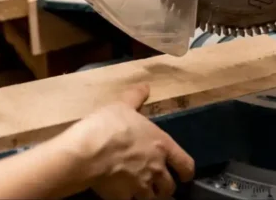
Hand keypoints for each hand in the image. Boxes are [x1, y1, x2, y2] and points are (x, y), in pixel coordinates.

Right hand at [65, 84, 195, 199]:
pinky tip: (124, 196)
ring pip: (154, 199)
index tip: (184, 175)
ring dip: (150, 196)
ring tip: (143, 193)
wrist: (89, 151)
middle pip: (169, 187)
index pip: (185, 164)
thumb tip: (146, 86)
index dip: (186, 172)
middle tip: (158, 184)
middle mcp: (156, 169)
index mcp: (161, 145)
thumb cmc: (110, 125)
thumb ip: (136, 97)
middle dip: (165, 186)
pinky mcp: (124, 198)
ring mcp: (141, 186)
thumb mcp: (123, 104)